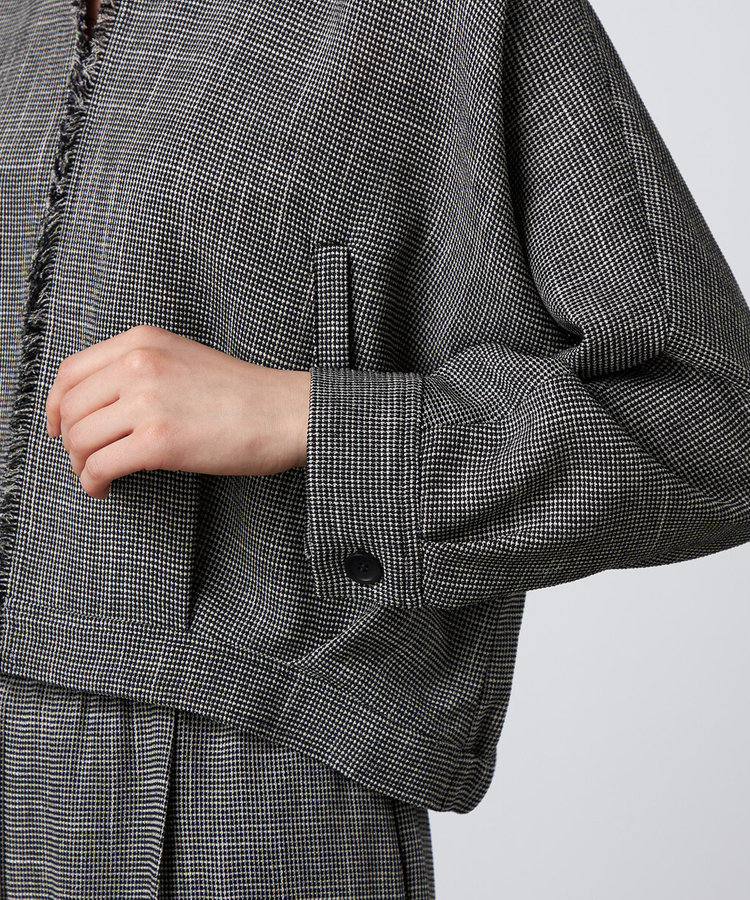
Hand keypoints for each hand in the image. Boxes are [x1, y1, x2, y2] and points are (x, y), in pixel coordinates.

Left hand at [45, 324, 310, 499]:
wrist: (285, 412)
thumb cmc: (243, 394)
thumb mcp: (184, 358)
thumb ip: (140, 368)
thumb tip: (99, 406)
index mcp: (143, 342)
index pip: (71, 372)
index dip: (56, 406)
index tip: (59, 427)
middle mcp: (139, 365)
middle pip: (70, 409)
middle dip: (70, 442)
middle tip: (87, 460)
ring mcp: (147, 403)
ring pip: (80, 440)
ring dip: (81, 465)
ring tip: (98, 476)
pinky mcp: (158, 442)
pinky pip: (100, 466)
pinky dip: (93, 483)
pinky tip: (106, 489)